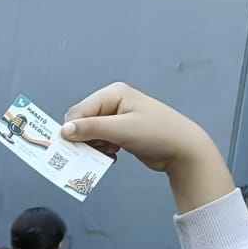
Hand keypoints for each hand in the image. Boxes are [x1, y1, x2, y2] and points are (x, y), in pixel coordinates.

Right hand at [61, 83, 234, 214]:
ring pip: (90, 134)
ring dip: (93, 147)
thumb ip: (91, 129)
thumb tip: (64, 130)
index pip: (79, 111)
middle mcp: (113, 102)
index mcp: (112, 94)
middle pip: (82, 122)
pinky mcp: (120, 132)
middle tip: (92, 152)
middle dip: (83, 140)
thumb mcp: (122, 130)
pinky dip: (101, 150)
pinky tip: (112, 155)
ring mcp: (117, 118)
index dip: (72, 130)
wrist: (183, 149)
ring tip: (108, 153)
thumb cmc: (157, 133)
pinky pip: (100, 141)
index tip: (69, 149)